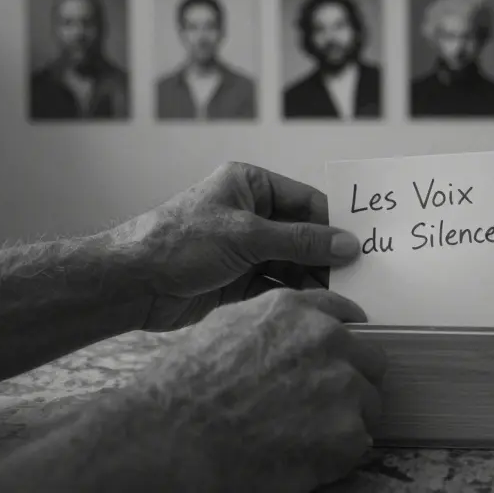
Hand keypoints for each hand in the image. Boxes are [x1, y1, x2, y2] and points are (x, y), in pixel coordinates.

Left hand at [113, 162, 361, 331]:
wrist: (131, 284)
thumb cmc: (179, 242)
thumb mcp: (246, 235)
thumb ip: (300, 241)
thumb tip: (347, 245)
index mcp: (250, 185)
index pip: (305, 202)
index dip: (334, 223)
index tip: (362, 245)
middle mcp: (250, 213)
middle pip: (302, 234)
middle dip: (327, 255)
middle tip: (360, 276)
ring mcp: (245, 248)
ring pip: (293, 262)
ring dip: (314, 279)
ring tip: (342, 297)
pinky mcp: (239, 280)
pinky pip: (278, 285)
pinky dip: (295, 295)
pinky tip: (316, 308)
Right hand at [129, 288, 386, 492]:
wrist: (174, 432)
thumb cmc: (185, 383)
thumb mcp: (226, 325)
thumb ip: (270, 323)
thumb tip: (288, 334)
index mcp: (296, 310)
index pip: (344, 314)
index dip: (343, 340)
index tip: (341, 356)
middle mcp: (327, 339)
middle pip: (369, 360)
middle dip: (350, 382)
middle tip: (319, 408)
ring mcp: (342, 385)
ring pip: (368, 404)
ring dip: (345, 420)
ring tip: (304, 437)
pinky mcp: (346, 431)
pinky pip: (358, 444)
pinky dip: (336, 455)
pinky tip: (303, 459)